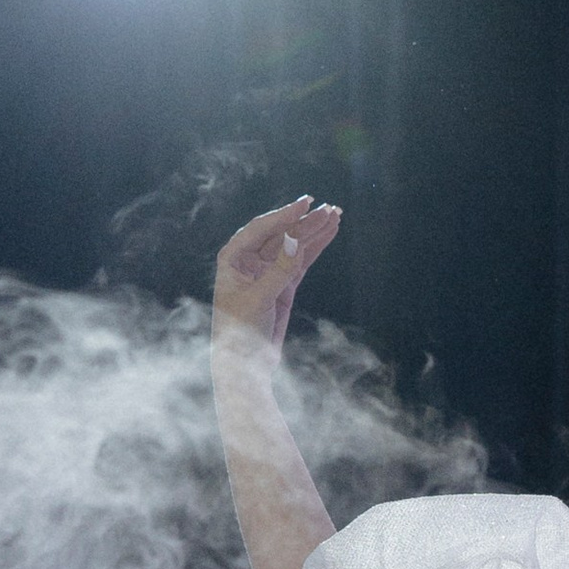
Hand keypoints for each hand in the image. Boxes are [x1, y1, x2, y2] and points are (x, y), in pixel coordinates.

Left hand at [213, 195, 340, 353]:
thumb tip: (296, 240)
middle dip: (305, 222)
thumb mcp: (259, 299)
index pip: (260, 229)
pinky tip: (329, 233)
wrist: (245, 364)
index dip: (283, 215)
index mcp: (232, 258)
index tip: (305, 204)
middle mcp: (249, 261)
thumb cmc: (240, 331)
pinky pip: (301, 262)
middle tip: (328, 209)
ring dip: (314, 231)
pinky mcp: (283, 286)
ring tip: (335, 215)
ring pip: (294, 246)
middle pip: (281, 235)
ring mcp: (268, 272)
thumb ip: (279, 270)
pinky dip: (316, 248)